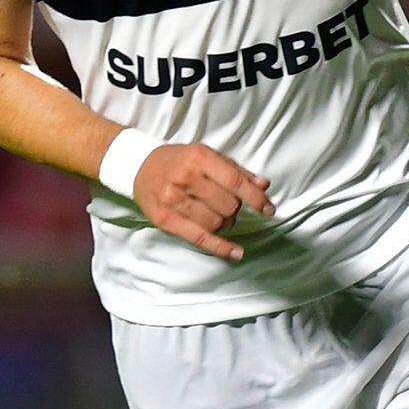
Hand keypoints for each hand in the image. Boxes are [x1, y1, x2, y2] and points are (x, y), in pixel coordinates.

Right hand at [131, 142, 275, 260]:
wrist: (139, 166)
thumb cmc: (179, 160)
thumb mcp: (207, 156)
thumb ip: (236, 170)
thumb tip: (264, 185)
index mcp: (199, 157)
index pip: (235, 182)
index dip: (256, 199)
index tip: (269, 210)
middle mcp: (185, 178)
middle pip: (228, 205)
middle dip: (236, 209)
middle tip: (230, 206)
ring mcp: (173, 200)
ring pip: (216, 223)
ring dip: (226, 224)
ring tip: (220, 217)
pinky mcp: (166, 220)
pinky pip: (200, 238)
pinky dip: (221, 248)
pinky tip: (237, 253)